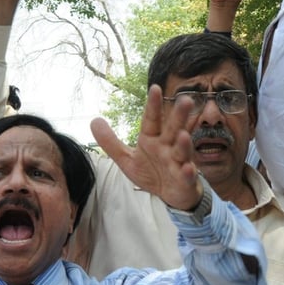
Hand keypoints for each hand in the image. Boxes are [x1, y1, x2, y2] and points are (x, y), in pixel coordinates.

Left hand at [91, 85, 201, 211]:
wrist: (170, 196)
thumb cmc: (151, 173)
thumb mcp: (127, 159)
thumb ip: (110, 142)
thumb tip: (94, 120)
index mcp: (153, 139)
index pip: (152, 120)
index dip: (153, 105)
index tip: (155, 88)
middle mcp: (168, 147)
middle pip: (173, 130)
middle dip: (178, 116)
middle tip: (185, 100)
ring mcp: (179, 163)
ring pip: (182, 151)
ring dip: (184, 144)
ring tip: (183, 135)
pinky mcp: (185, 180)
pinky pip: (187, 175)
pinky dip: (188, 172)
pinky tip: (189, 168)